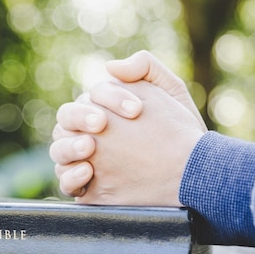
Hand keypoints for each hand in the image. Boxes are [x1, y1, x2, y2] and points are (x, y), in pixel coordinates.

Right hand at [49, 50, 206, 204]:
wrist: (195, 171)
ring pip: (59, 148)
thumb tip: (110, 66)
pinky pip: (66, 181)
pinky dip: (70, 176)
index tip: (136, 109)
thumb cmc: (181, 131)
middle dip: (81, 117)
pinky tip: (88, 172)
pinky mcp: (87, 187)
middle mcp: (87, 131)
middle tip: (101, 123)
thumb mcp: (171, 93)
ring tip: (89, 147)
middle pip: (66, 118)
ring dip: (69, 146)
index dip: (111, 98)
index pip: (92, 96)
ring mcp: (83, 160)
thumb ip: (146, 68)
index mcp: (103, 106)